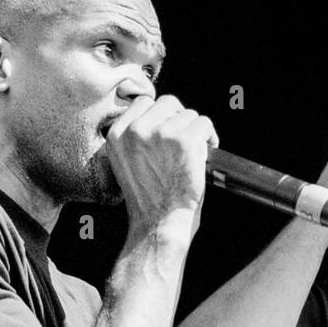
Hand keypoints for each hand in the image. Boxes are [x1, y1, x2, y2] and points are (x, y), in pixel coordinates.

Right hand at [104, 94, 218, 241]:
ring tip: (195, 153)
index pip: (143, 103)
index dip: (160, 115)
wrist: (158, 223)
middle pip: (167, 103)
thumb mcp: (126, 164)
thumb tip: (160, 118)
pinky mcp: (184, 140)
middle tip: (185, 142)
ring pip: (188, 114)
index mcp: (117, 135)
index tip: (169, 131)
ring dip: (195, 131)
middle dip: (180, 120)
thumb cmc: (148, 202)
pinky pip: (204, 123)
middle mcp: (136, 130)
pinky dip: (210, 137)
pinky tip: (207, 152)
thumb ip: (135, 139)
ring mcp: (160, 133)